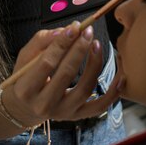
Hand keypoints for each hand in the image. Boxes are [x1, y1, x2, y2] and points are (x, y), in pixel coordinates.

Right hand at [2, 23, 118, 126]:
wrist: (24, 108)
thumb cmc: (24, 78)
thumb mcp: (25, 57)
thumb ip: (42, 41)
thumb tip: (64, 31)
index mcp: (27, 88)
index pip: (46, 63)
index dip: (61, 44)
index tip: (74, 27)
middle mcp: (44, 104)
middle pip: (67, 74)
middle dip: (79, 49)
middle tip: (88, 31)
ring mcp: (63, 113)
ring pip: (85, 89)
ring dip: (95, 64)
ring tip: (97, 45)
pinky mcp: (77, 116)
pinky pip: (99, 106)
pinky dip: (113, 93)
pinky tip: (121, 76)